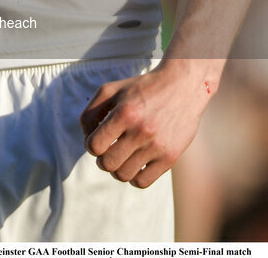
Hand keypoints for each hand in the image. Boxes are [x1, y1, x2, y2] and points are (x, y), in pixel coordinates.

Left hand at [80, 62, 207, 187]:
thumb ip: (91, 112)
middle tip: (108, 150)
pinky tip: (135, 164)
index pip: (94, 146)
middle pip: (107, 164)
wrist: (182, 86)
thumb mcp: (111, 89)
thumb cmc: (142, 88)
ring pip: (124, 175)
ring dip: (117, 169)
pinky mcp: (170, 157)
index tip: (98, 139)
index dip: (91, 145)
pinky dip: (133, 178)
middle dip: (102, 159)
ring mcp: (157, 146)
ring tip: (121, 156)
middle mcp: (141, 131)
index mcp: (125, 113)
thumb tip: (86, 138)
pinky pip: (143, 182)